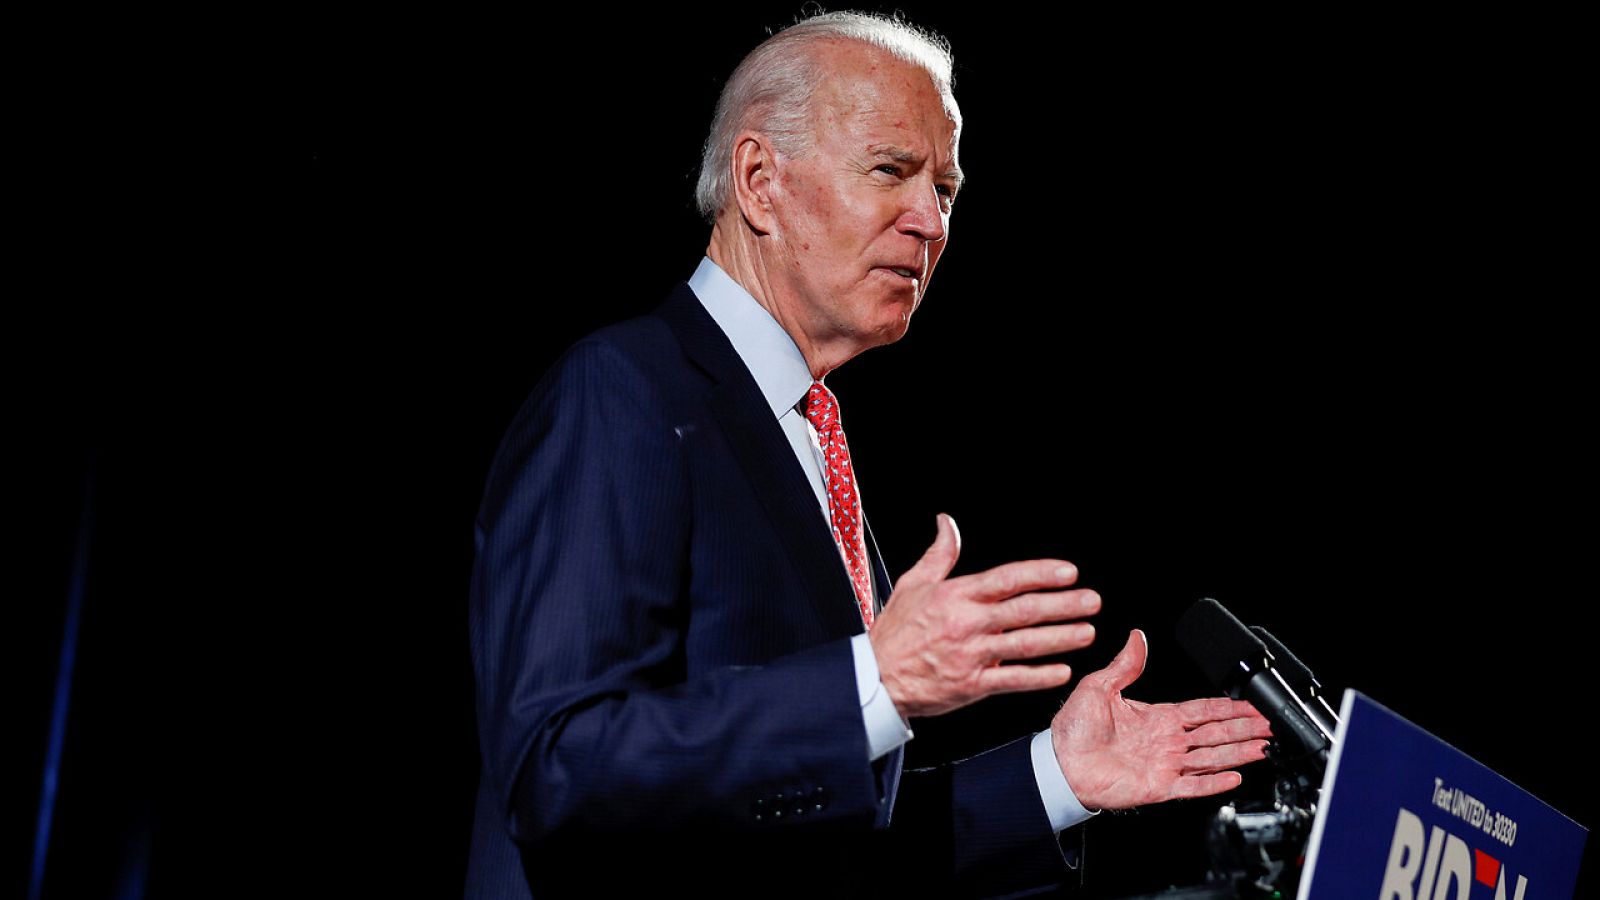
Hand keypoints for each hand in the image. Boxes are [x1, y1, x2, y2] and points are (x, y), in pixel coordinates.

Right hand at [869, 514, 1099, 719]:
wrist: (875, 677)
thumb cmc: (895, 631)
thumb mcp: (912, 583)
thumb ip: (939, 554)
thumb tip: (946, 522)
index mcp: (956, 595)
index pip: (1007, 579)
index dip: (1040, 574)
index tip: (1068, 572)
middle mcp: (967, 623)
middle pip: (1024, 610)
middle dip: (1063, 604)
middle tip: (1092, 600)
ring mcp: (971, 655)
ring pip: (1025, 644)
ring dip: (1060, 637)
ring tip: (1087, 631)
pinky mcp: (971, 685)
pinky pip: (1012, 679)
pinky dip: (1039, 676)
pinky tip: (1062, 670)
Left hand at [1050, 629, 1270, 810]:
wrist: (1059, 764)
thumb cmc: (1073, 729)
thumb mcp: (1098, 686)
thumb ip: (1125, 665)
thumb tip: (1137, 637)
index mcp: (1157, 716)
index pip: (1202, 710)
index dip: (1229, 707)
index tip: (1252, 704)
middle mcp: (1166, 741)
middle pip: (1216, 733)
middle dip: (1244, 728)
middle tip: (1270, 725)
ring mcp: (1165, 764)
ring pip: (1211, 757)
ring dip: (1238, 752)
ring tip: (1263, 747)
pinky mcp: (1159, 786)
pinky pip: (1192, 785)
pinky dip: (1214, 782)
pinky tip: (1235, 776)